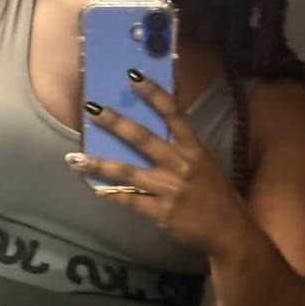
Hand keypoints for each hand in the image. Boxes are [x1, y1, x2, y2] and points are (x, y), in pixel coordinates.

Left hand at [65, 72, 248, 258]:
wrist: (228, 229)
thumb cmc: (214, 193)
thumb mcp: (203, 162)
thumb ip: (180, 147)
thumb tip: (151, 128)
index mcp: (194, 147)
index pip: (173, 113)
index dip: (154, 93)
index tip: (133, 76)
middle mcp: (182, 164)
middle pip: (143, 138)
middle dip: (115, 122)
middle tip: (91, 109)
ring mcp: (170, 188)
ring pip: (128, 172)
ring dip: (100, 164)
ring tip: (76, 159)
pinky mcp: (162, 211)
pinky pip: (130, 200)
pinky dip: (111, 194)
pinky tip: (94, 188)